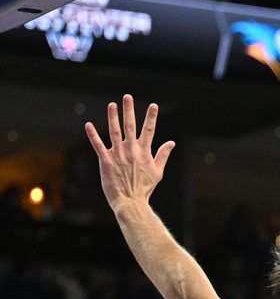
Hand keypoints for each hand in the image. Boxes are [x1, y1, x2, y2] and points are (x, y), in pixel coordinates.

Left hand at [85, 95, 174, 211]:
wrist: (130, 202)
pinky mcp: (106, 162)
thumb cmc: (145, 188)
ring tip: (112, 105)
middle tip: (128, 97)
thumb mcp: (158, 172)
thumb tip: (171, 143)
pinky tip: (88, 125)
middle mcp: (131, 151)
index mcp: (144, 152)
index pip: (149, 130)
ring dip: (112, 117)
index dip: (151, 117)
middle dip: (129, 110)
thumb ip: (163, 155)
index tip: (153, 105)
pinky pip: (98, 146)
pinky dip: (93, 135)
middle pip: (130, 126)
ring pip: (114, 132)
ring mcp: (118, 155)